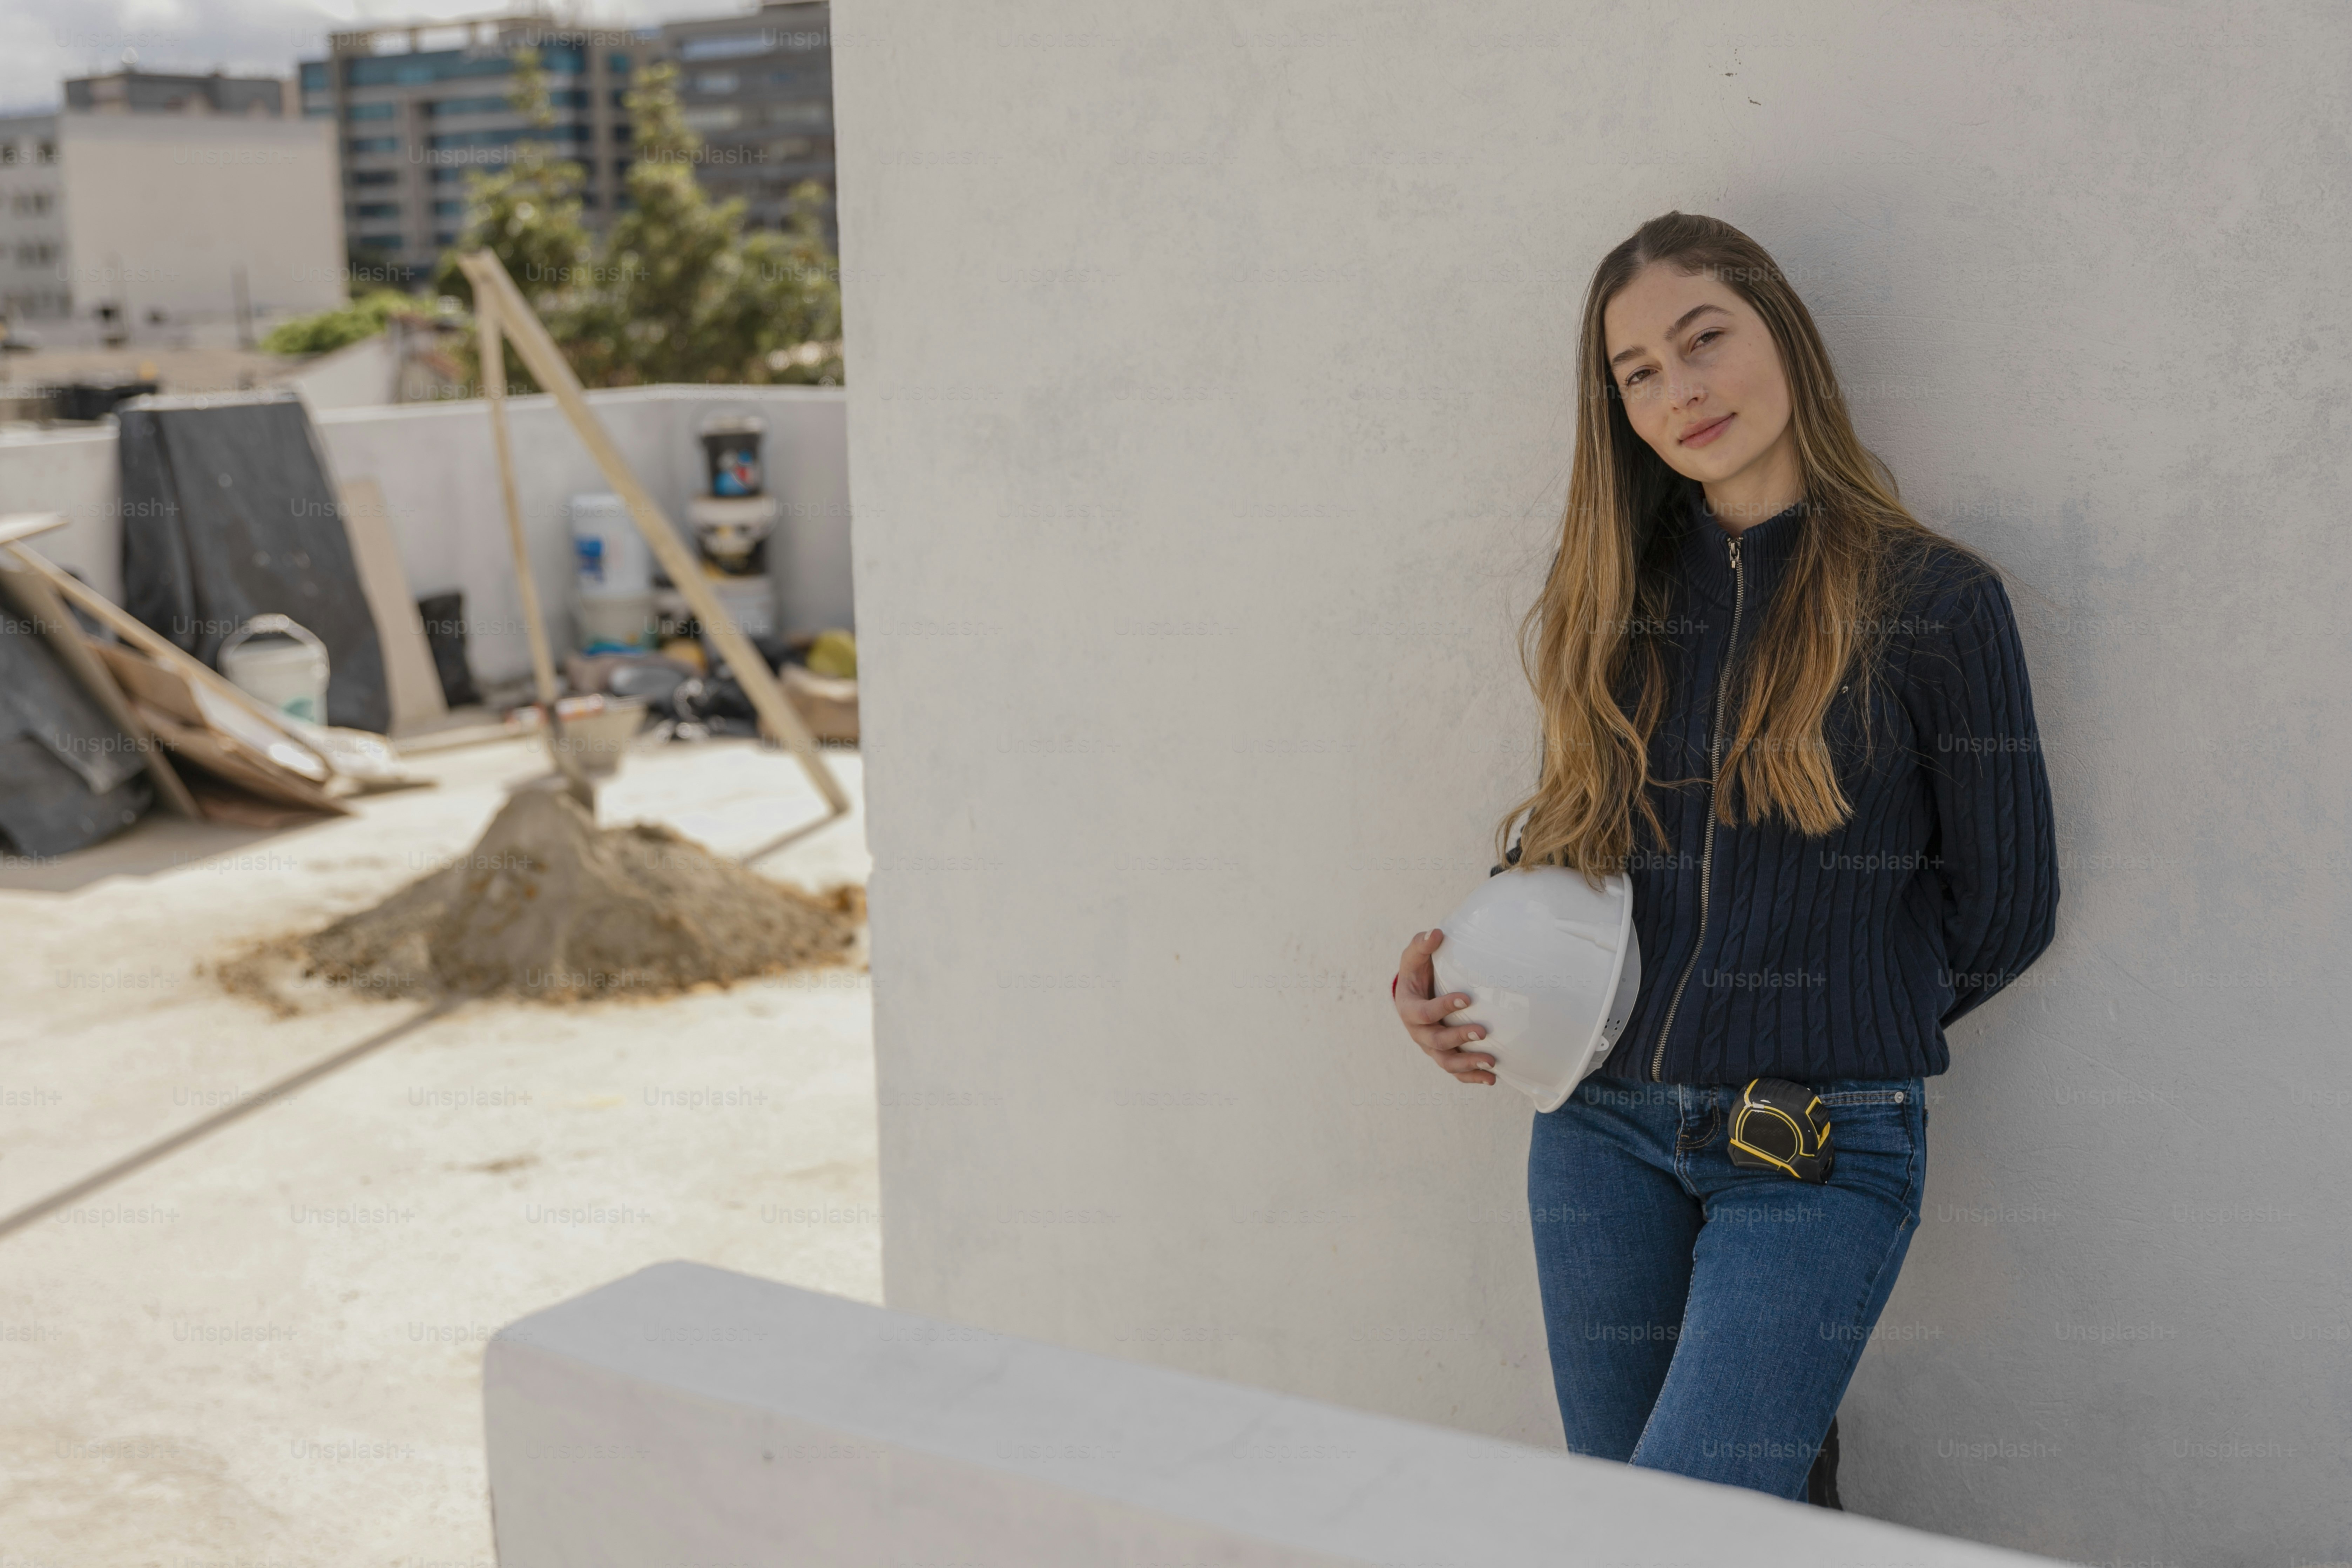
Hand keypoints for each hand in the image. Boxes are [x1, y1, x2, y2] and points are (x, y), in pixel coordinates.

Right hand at [1392, 928, 1494, 1085]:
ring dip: (1468, 1064)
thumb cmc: (1417, 972)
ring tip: (1492, 1063)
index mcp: (1408, 1008)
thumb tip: (1436, 933)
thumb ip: (1422, 945)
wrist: (1415, 992)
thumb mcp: (1414, 956)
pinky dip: (1472, 1077)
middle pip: (1435, 1041)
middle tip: (1483, 1032)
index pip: (1424, 1013)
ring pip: (1446, 1062)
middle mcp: (1417, 1032)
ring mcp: (1430, 1046)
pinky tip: (1492, 1078)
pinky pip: (1456, 1071)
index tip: (1466, 998)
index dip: (1443, 1007)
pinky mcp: (1443, 1054)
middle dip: (1459, 1038)